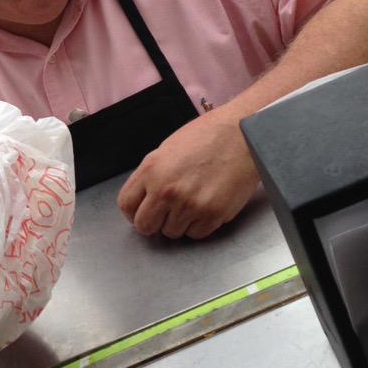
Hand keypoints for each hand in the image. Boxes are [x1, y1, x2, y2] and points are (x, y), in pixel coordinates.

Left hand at [116, 107, 260, 239]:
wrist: (241, 134)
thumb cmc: (206, 136)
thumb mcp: (167, 150)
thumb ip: (151, 175)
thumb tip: (143, 198)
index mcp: (151, 170)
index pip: (126, 205)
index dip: (132, 212)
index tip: (140, 212)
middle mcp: (167, 191)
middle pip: (145, 226)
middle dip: (152, 222)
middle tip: (164, 213)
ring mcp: (190, 205)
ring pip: (171, 233)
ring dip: (178, 222)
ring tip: (190, 202)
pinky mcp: (213, 215)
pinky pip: (196, 234)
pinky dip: (198, 225)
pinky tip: (204, 206)